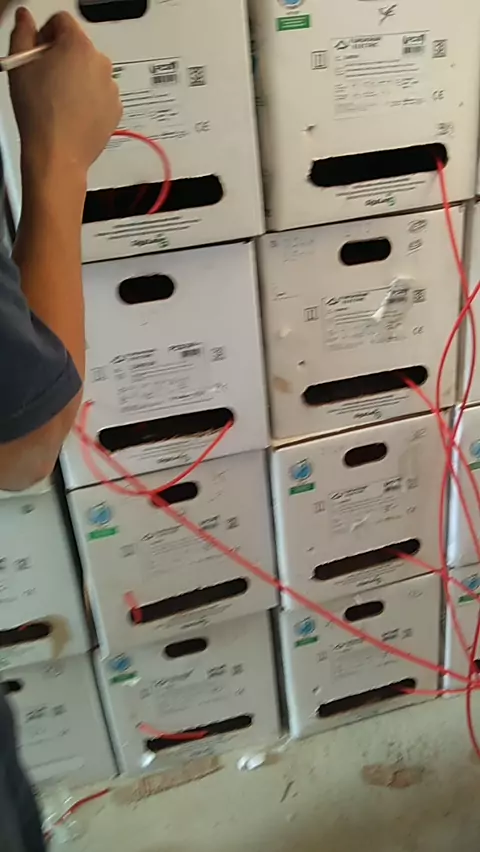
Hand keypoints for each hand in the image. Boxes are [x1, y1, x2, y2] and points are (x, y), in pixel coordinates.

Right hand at [8, 8, 122, 180]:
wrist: (58, 154)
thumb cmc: (39, 113)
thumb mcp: (19, 66)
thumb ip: (22, 33)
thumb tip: (26, 18)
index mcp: (78, 45)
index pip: (62, 21)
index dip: (46, 35)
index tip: (38, 52)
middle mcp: (100, 63)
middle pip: (79, 47)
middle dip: (62, 57)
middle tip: (46, 80)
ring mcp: (111, 88)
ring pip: (91, 72)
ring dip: (77, 79)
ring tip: (59, 100)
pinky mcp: (115, 109)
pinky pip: (101, 95)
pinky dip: (89, 99)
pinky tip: (73, 112)